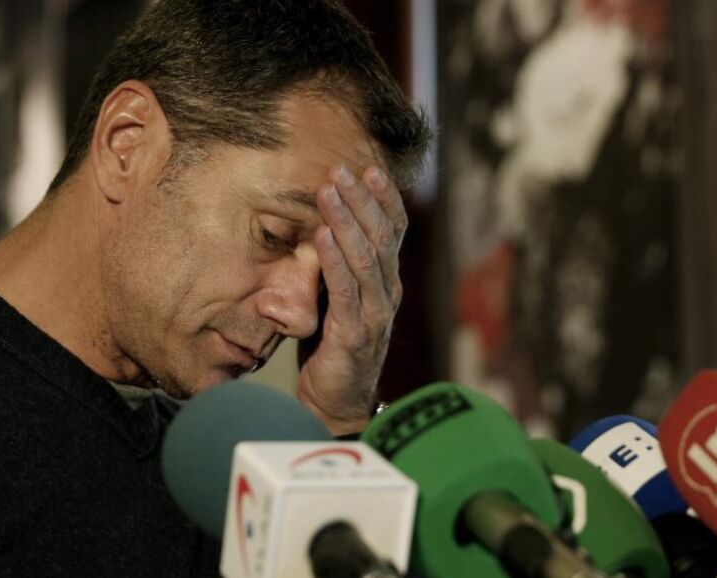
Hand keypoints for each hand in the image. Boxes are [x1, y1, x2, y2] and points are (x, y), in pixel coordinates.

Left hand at [295, 164, 405, 434]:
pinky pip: (346, 290)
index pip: (394, 231)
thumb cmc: (332, 346)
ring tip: (328, 192)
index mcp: (388, 282)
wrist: (335, 402)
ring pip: (367, 258)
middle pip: (382, 237)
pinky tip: (322, 235)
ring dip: (346, 221)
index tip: (369, 167)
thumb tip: (323, 223)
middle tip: (341, 170)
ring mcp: (376, 314)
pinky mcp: (355, 334)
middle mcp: (389, 293)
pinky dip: (334, 259)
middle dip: (362, 200)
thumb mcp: (340, 298)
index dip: (385, 199)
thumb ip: (340, 267)